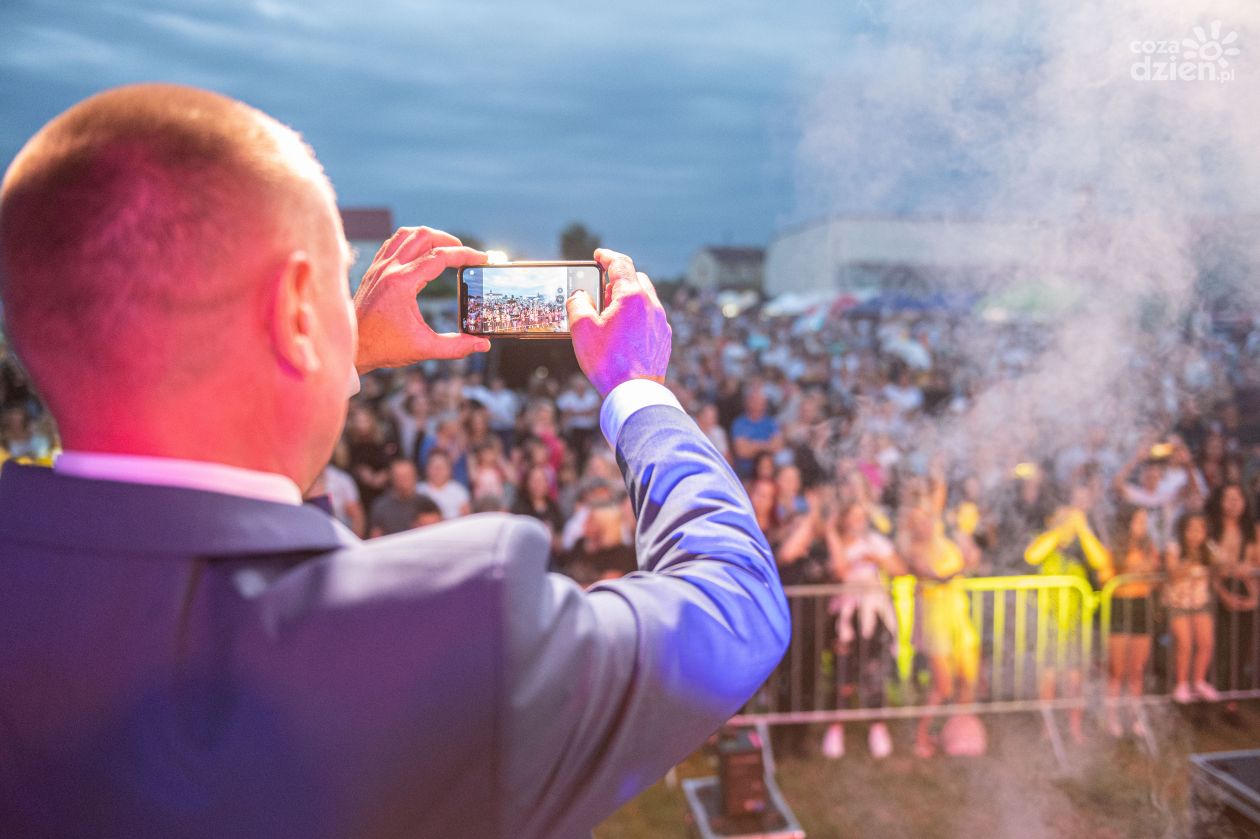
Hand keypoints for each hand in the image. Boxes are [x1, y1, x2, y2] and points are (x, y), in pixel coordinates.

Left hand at [354, 227, 489, 372]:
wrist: (351, 349)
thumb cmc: (383, 348)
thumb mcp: (424, 348)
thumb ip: (456, 346)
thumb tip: (482, 345)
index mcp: (402, 283)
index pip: (440, 256)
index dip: (465, 254)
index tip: (481, 259)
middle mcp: (389, 269)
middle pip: (424, 236)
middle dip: (449, 241)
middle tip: (466, 254)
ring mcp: (379, 267)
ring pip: (407, 234)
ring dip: (430, 236)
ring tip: (446, 249)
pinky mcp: (373, 271)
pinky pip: (393, 243)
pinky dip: (411, 241)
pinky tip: (421, 253)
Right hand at [566, 248, 670, 396]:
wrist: (635, 394)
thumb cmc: (608, 362)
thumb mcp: (582, 328)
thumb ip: (578, 303)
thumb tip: (581, 296)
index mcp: (633, 296)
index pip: (620, 264)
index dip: (607, 256)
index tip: (599, 255)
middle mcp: (652, 306)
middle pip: (636, 280)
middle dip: (618, 280)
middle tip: (601, 291)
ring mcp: (660, 323)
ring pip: (645, 299)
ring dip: (628, 299)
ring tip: (610, 315)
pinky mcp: (663, 340)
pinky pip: (650, 318)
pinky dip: (637, 317)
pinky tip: (623, 333)